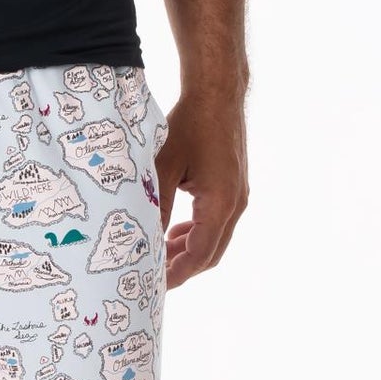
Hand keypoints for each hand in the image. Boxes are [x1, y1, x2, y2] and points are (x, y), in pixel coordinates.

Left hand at [154, 90, 248, 288]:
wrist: (218, 93)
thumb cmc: (190, 125)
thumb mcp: (163, 168)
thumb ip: (155, 208)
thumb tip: (142, 243)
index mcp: (221, 204)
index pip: (198, 255)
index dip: (176, 274)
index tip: (154, 286)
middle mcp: (235, 205)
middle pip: (210, 254)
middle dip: (181, 268)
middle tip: (152, 277)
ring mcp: (238, 197)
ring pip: (214, 240)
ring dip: (188, 252)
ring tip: (158, 255)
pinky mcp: (234, 189)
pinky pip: (216, 223)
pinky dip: (196, 234)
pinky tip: (174, 232)